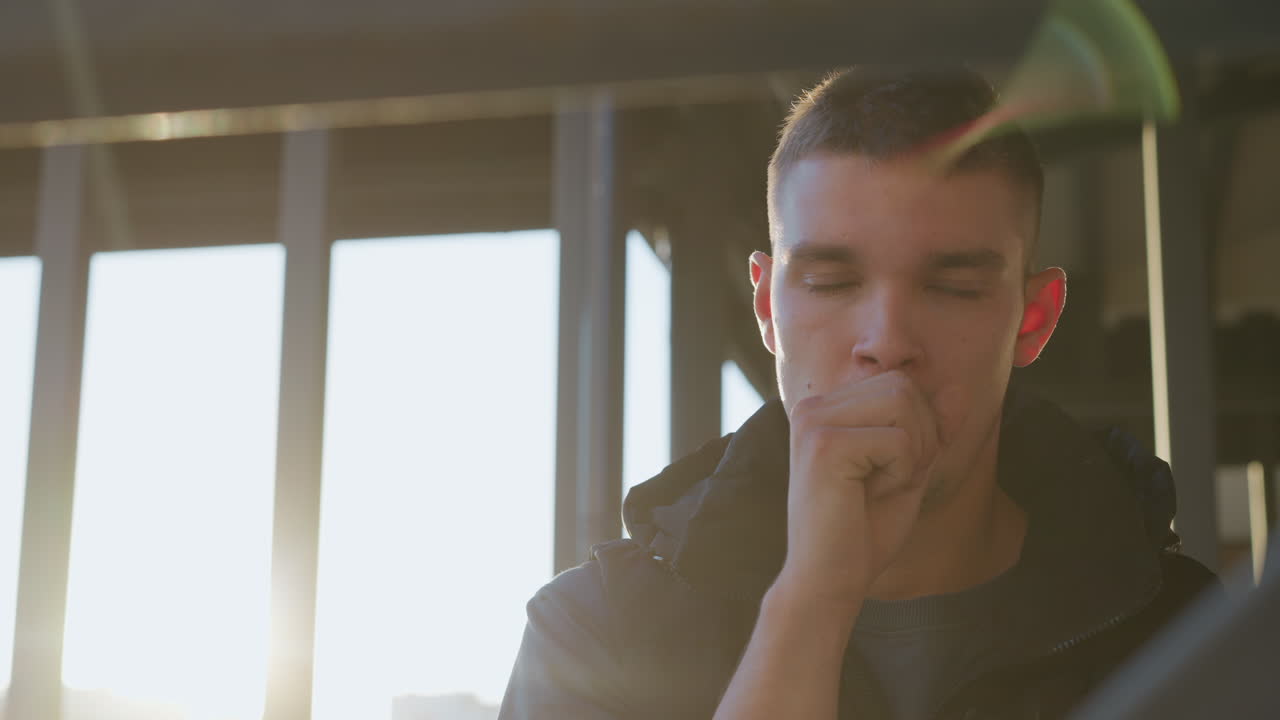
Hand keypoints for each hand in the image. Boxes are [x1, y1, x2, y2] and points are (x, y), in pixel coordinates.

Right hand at [776, 370, 939, 614]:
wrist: (827, 580)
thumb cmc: (864, 529)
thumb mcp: (910, 468)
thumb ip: (932, 428)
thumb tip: (958, 389)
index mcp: (824, 408)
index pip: (900, 383)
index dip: (920, 428)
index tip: (892, 471)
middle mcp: (812, 407)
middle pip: (903, 387)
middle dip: (920, 437)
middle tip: (892, 481)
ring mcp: (813, 422)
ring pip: (903, 404)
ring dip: (913, 453)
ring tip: (881, 485)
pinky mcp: (824, 445)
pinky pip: (899, 440)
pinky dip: (902, 472)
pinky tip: (870, 496)